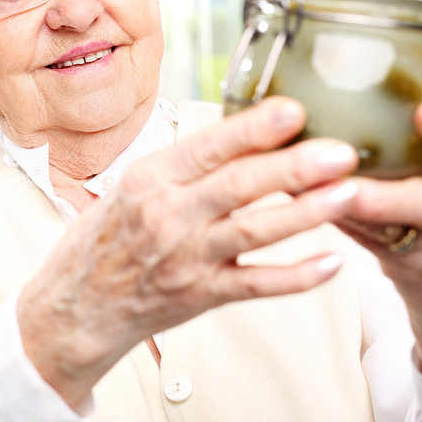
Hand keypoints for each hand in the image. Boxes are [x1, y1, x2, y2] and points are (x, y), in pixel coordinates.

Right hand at [18, 97, 358, 407]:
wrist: (73, 310)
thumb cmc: (102, 242)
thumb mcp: (129, 187)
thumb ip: (184, 165)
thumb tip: (244, 133)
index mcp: (150, 179)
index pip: (208, 146)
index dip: (253, 128)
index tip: (293, 110)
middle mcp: (168, 216)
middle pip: (239, 186)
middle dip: (294, 167)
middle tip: (341, 151)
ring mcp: (186, 258)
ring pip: (255, 232)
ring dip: (305, 213)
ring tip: (348, 193)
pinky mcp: (201, 295)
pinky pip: (256, 286)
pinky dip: (296, 276)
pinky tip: (332, 262)